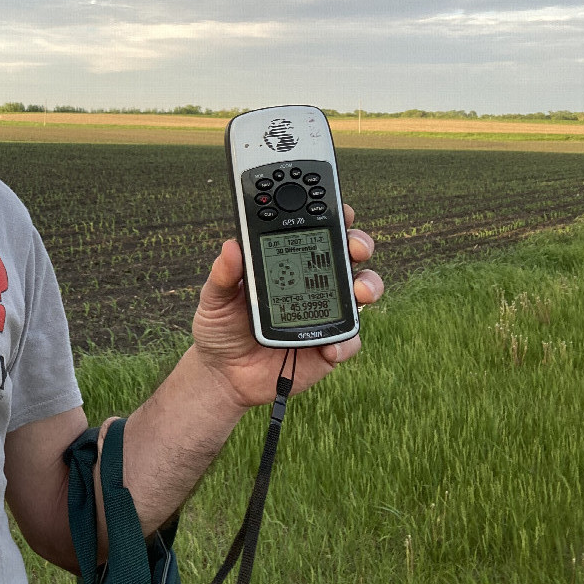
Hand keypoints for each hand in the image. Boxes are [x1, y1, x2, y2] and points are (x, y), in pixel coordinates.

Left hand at [190, 203, 383, 408]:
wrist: (223, 374)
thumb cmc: (220, 326)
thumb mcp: (214, 297)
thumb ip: (222, 274)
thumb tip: (231, 246)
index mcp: (287, 263)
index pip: (315, 231)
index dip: (330, 216)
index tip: (337, 208)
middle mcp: (314, 282)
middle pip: (349, 255)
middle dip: (359, 243)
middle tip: (355, 247)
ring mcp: (326, 313)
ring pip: (362, 291)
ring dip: (368, 286)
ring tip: (359, 292)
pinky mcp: (329, 346)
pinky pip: (350, 340)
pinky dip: (345, 342)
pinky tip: (328, 348)